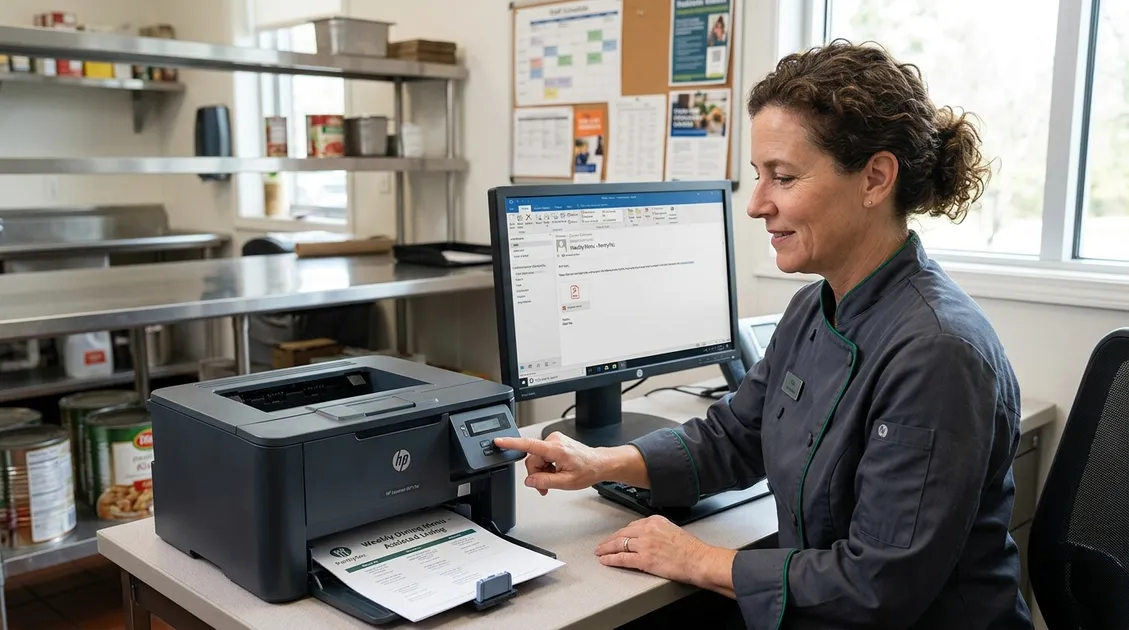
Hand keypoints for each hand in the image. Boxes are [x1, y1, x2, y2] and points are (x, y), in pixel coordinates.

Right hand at [492, 432, 606, 494]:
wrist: (599, 463)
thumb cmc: (588, 470)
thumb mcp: (566, 482)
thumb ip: (545, 482)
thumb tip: (529, 481)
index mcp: (556, 449)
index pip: (528, 445)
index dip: (511, 443)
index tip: (499, 441)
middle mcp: (553, 440)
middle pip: (532, 459)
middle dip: (537, 473)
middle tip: (547, 486)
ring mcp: (555, 440)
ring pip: (537, 458)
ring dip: (543, 471)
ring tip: (555, 478)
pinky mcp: (555, 442)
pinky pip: (543, 455)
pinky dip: (547, 466)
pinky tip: (556, 471)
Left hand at [594, 515, 736, 593]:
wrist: (699, 560)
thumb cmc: (691, 549)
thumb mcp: (673, 530)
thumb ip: (658, 531)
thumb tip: (650, 539)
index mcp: (655, 521)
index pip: (632, 526)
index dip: (621, 533)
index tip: (616, 537)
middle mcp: (647, 530)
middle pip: (622, 534)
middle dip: (610, 540)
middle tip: (602, 545)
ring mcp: (644, 544)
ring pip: (619, 545)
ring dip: (606, 549)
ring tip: (599, 552)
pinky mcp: (644, 559)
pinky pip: (622, 558)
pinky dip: (611, 559)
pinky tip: (605, 560)